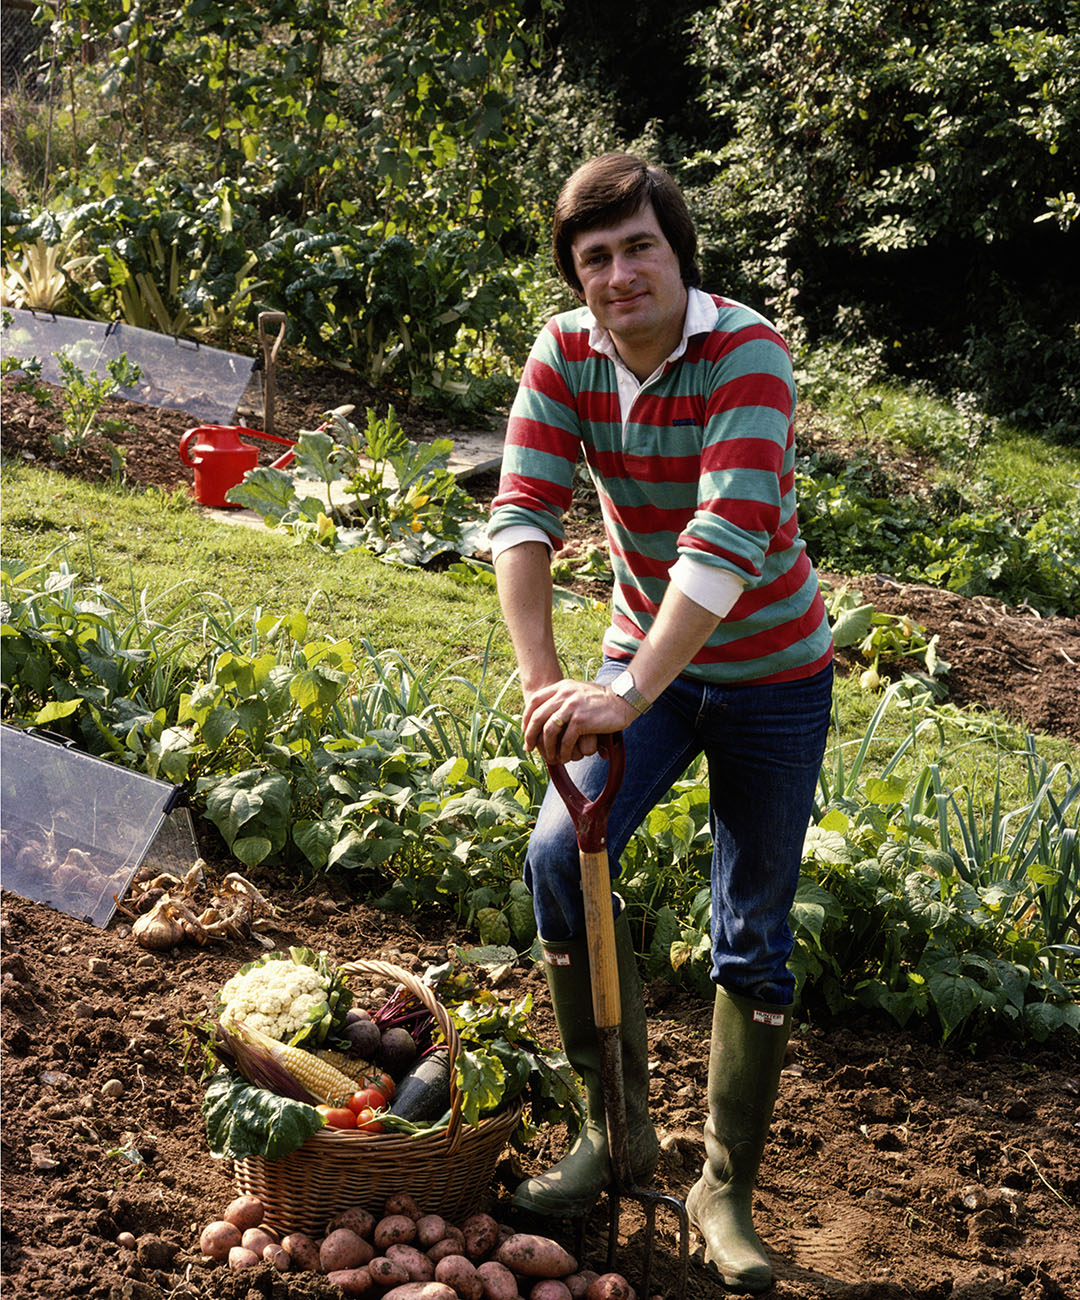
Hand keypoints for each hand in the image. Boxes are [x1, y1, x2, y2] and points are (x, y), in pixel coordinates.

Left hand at [523, 678, 637, 764]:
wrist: (622, 700)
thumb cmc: (602, 699)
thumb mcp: (579, 690)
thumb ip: (564, 697)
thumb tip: (549, 712)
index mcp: (561, 686)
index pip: (535, 701)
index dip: (526, 718)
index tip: (526, 731)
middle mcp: (564, 694)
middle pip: (537, 717)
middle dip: (530, 735)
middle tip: (529, 748)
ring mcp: (572, 707)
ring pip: (549, 731)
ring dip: (547, 747)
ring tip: (550, 757)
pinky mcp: (581, 720)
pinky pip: (566, 740)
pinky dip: (563, 751)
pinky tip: (565, 757)